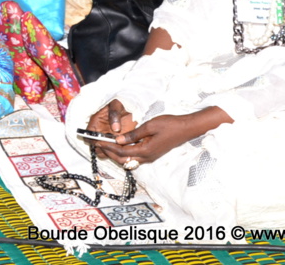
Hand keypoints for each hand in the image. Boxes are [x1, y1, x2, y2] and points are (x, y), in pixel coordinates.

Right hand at [85, 99, 134, 158]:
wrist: (132, 105)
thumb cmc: (121, 103)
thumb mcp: (116, 105)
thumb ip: (114, 114)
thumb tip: (115, 128)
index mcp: (96, 123)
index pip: (88, 136)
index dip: (93, 141)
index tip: (102, 143)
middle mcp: (101, 132)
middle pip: (96, 147)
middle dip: (104, 150)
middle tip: (115, 149)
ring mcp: (109, 138)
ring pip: (105, 152)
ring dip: (111, 153)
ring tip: (122, 152)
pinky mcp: (118, 141)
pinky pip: (115, 151)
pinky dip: (119, 153)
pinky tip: (126, 152)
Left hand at [100, 107, 231, 167]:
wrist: (186, 128)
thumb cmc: (169, 125)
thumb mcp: (150, 126)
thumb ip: (133, 134)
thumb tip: (118, 139)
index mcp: (145, 151)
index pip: (122, 152)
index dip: (109, 147)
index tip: (98, 141)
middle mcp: (147, 157)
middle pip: (123, 159)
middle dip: (109, 152)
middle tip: (98, 145)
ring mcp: (150, 157)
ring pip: (128, 160)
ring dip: (116, 154)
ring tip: (105, 145)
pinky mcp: (152, 154)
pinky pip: (135, 156)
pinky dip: (124, 152)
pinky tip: (119, 145)